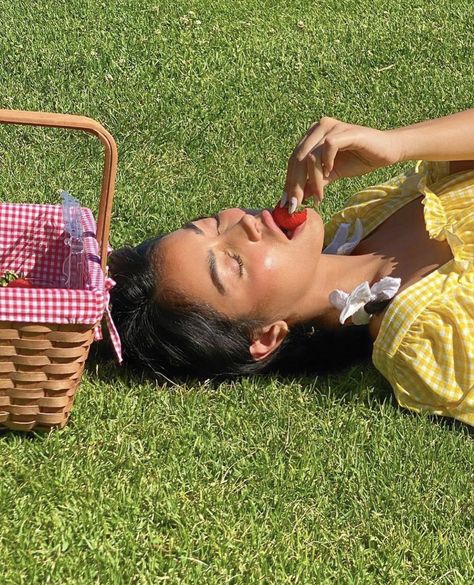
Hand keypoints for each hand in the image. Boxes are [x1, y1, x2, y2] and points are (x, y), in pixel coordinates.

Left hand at [283, 116, 401, 207]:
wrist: (387, 151)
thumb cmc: (359, 160)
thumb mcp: (332, 175)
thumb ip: (315, 183)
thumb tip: (297, 199)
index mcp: (312, 136)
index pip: (293, 160)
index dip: (289, 182)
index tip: (287, 203)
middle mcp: (319, 127)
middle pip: (297, 159)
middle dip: (295, 185)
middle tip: (296, 205)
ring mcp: (331, 127)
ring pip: (310, 156)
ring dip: (312, 180)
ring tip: (319, 196)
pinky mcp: (345, 131)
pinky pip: (327, 147)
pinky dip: (326, 164)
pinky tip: (330, 173)